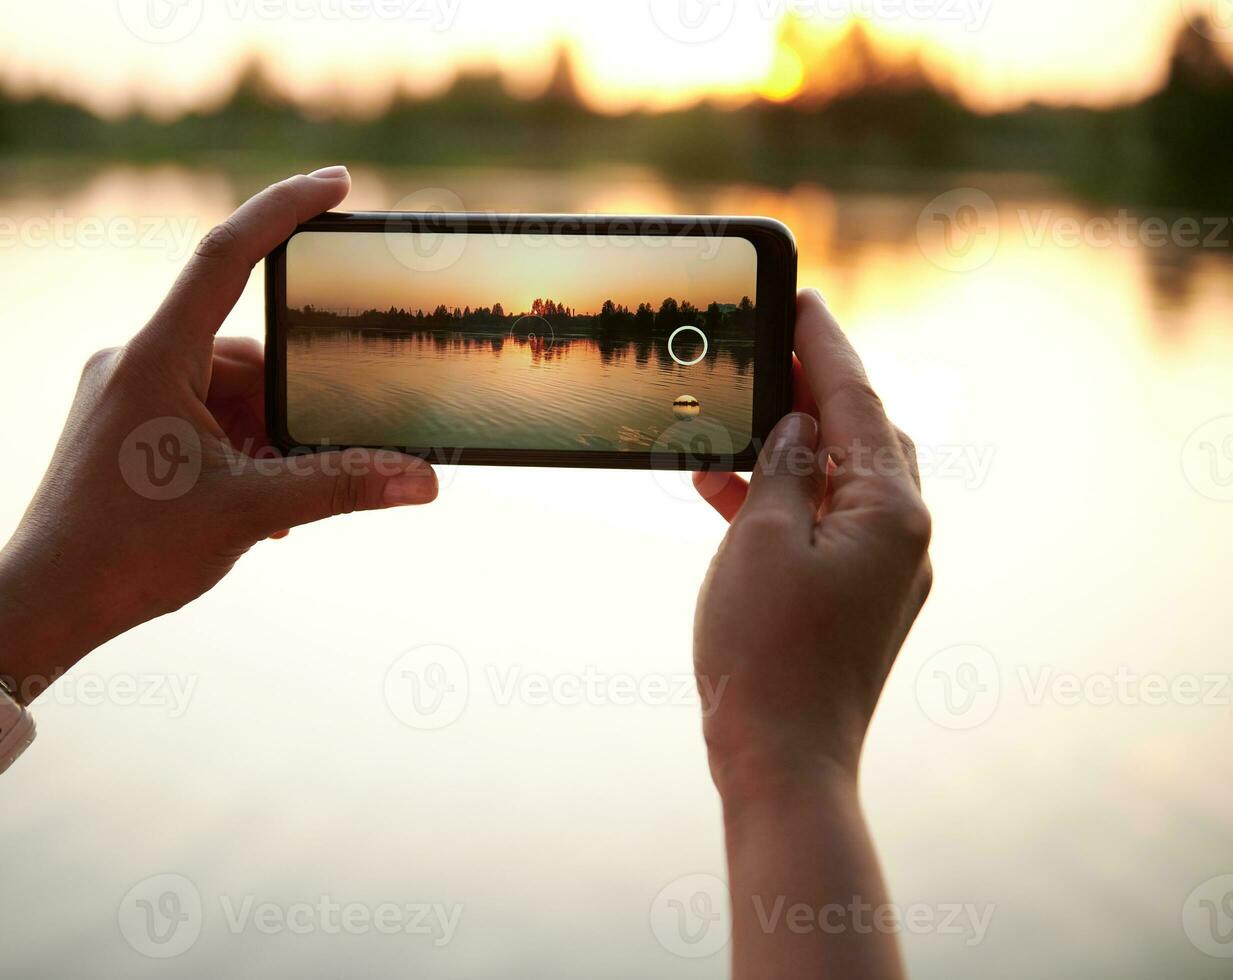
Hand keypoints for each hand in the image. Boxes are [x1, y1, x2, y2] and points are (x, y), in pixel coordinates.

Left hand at [0, 167, 438, 692]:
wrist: (43, 606)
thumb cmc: (127, 552)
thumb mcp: (250, 511)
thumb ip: (342, 485)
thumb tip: (424, 479)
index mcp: (156, 357)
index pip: (226, 257)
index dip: (283, 210)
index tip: (337, 184)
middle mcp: (134, 361)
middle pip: (244, 353)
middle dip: (293, 404)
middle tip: (325, 451)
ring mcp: (124, 394)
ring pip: (226, 392)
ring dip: (268, 439)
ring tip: (283, 501)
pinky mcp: (122, 428)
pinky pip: (200, 417)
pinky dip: (239, 450)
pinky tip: (260, 504)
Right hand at [691, 290, 931, 794]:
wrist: (782, 759)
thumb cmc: (765, 652)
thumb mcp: (762, 538)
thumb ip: (782, 465)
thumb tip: (799, 423)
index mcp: (892, 510)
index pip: (858, 400)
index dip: (824, 344)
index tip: (801, 295)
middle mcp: (905, 534)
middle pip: (862, 434)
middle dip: (813, 387)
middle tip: (767, 346)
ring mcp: (885, 570)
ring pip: (841, 477)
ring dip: (790, 444)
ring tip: (735, 414)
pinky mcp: (858, 599)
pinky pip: (825, 524)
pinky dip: (783, 498)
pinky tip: (726, 486)